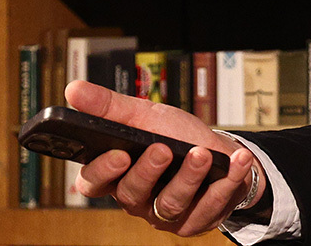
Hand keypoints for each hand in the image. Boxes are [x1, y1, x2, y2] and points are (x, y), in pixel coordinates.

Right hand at [66, 80, 261, 236]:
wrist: (220, 152)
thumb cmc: (176, 135)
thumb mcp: (144, 115)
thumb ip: (109, 107)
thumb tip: (72, 89)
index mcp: (117, 175)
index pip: (94, 182)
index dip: (103, 171)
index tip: (119, 154)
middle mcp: (138, 199)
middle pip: (132, 194)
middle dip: (149, 171)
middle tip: (163, 148)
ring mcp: (166, 214)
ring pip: (171, 203)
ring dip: (189, 177)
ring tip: (203, 153)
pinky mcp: (196, 221)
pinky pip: (210, 207)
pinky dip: (227, 181)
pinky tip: (237, 161)